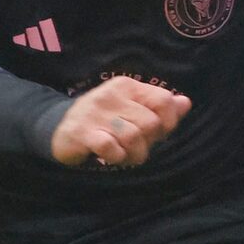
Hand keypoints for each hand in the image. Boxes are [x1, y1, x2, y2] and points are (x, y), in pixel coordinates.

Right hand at [50, 76, 190, 166]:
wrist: (57, 128)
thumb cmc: (102, 122)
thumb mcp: (131, 110)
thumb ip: (159, 108)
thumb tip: (185, 103)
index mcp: (127, 86)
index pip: (164, 100)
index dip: (168, 122)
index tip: (155, 133)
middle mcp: (112, 95)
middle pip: (151, 123)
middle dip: (148, 143)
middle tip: (134, 148)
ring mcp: (96, 113)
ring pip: (133, 137)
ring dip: (133, 154)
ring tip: (123, 154)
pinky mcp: (82, 131)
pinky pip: (111, 147)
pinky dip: (115, 157)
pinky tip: (110, 156)